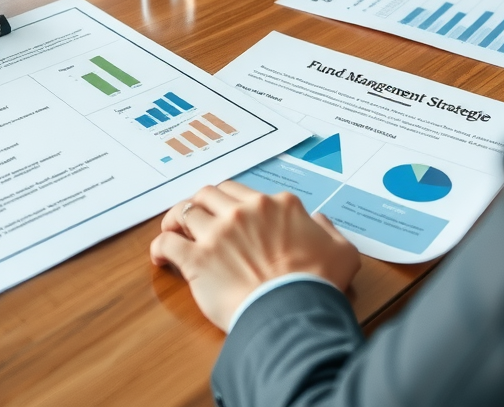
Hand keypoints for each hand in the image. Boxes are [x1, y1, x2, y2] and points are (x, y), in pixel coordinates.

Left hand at [149, 179, 360, 330]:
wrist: (294, 312)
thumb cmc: (318, 284)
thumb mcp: (342, 251)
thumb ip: (329, 229)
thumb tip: (319, 220)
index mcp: (276, 205)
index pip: (243, 191)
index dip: (231, 202)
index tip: (227, 214)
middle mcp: (244, 211)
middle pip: (209, 193)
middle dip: (201, 202)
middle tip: (196, 217)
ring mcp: (218, 233)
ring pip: (186, 211)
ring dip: (176, 220)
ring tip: (173, 231)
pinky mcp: (198, 260)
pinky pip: (168, 244)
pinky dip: (160, 247)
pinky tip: (160, 256)